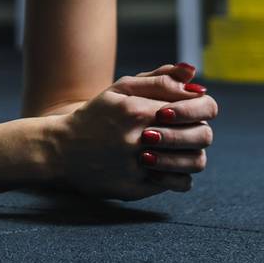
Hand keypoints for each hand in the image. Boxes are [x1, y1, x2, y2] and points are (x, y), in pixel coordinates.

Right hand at [40, 62, 217, 200]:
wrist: (61, 150)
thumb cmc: (95, 115)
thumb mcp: (121, 89)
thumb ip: (158, 79)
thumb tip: (194, 74)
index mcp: (137, 110)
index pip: (197, 106)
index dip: (201, 107)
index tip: (192, 109)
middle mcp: (138, 139)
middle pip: (202, 135)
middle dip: (199, 130)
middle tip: (187, 130)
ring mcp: (138, 166)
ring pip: (195, 162)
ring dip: (192, 154)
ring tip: (179, 150)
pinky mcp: (136, 188)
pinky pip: (178, 183)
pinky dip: (180, 175)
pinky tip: (168, 168)